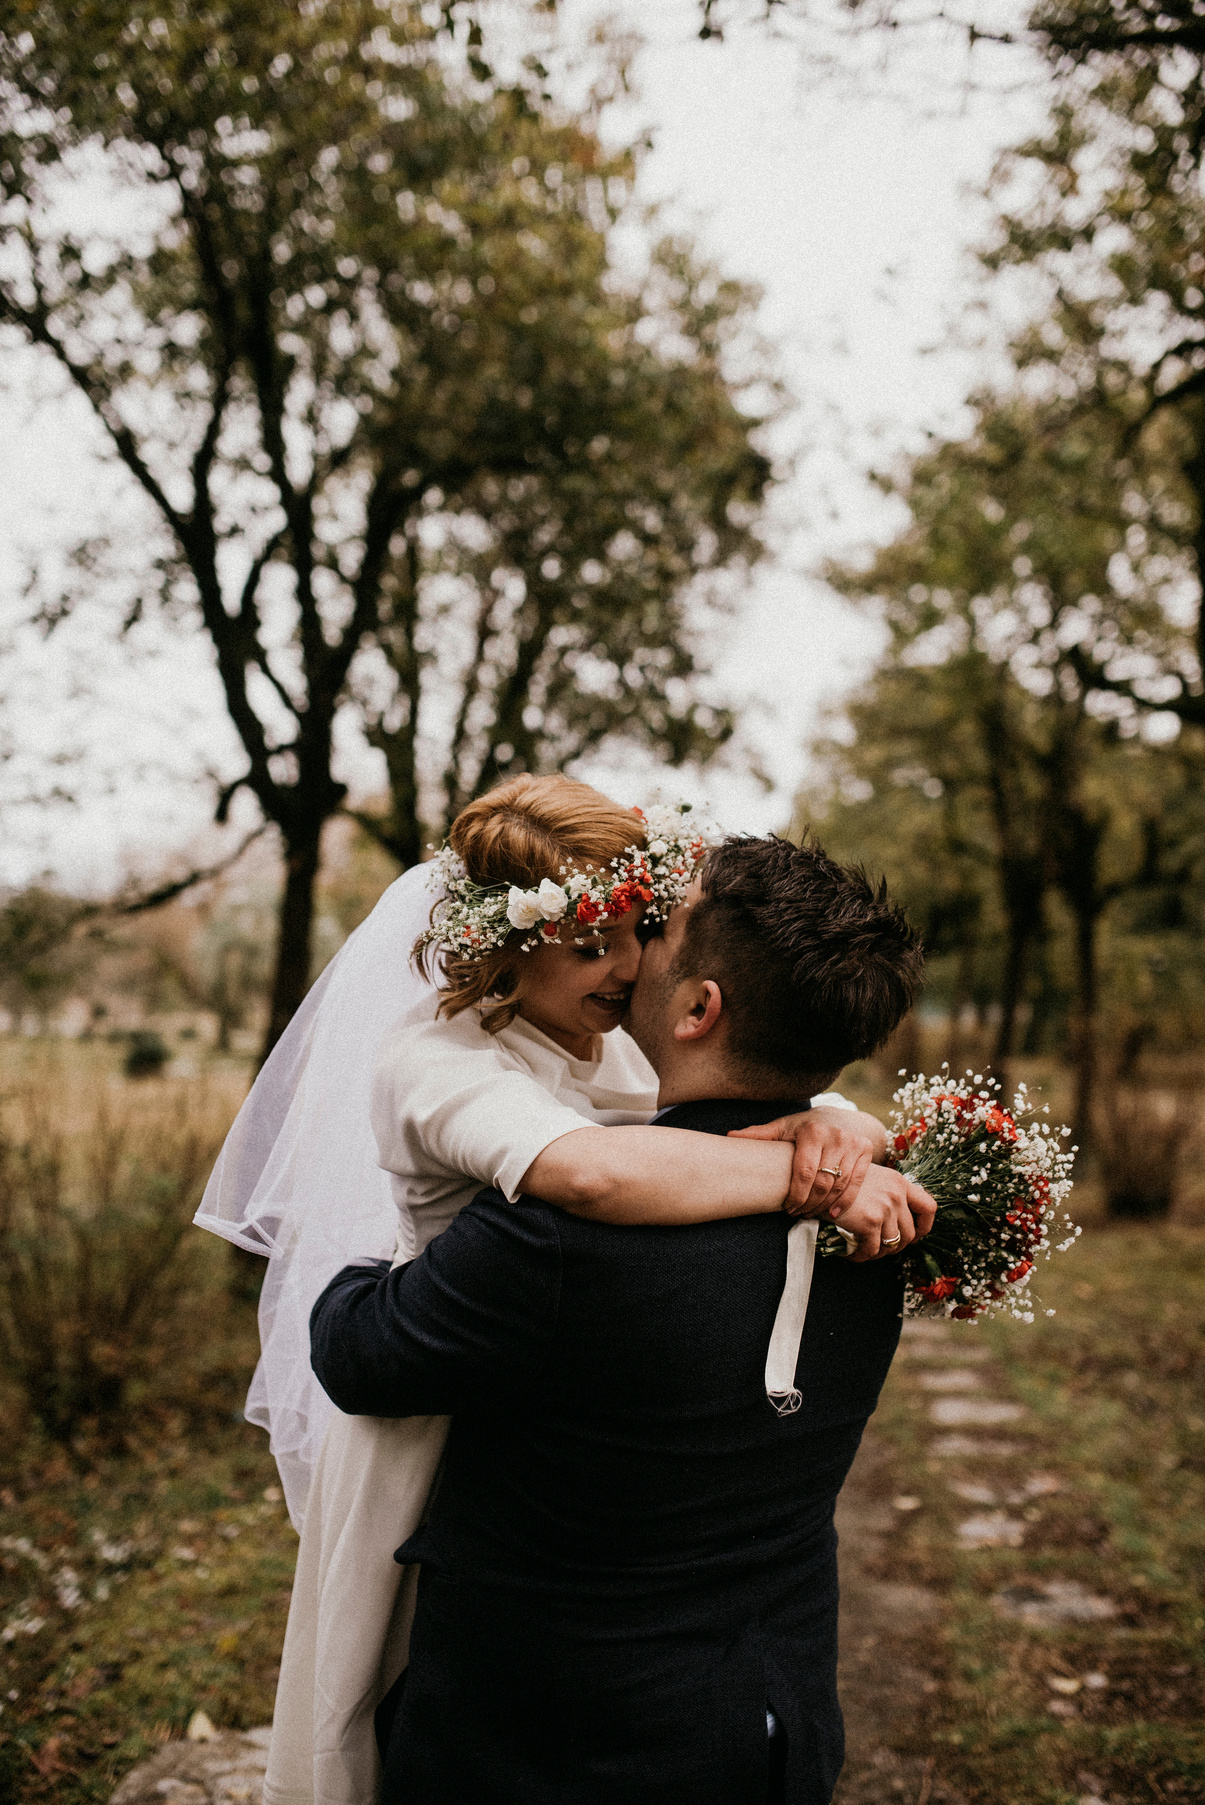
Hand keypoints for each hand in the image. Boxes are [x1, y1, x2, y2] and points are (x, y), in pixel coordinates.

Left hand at [727, 1108, 879, 1217]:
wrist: (840, 1117)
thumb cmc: (805, 1126)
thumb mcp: (783, 1128)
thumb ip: (759, 1134)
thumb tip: (729, 1137)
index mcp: (812, 1131)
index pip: (804, 1172)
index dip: (795, 1195)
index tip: (787, 1208)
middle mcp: (835, 1136)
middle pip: (822, 1182)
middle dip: (808, 1203)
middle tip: (797, 1213)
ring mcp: (853, 1143)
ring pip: (838, 1186)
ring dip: (823, 1206)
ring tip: (810, 1213)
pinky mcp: (866, 1151)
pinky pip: (855, 1184)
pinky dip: (844, 1202)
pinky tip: (832, 1213)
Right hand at [834, 1164, 936, 1260]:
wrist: (816, 1178)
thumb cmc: (837, 1179)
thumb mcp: (868, 1176)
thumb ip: (885, 1192)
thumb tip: (893, 1218)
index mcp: (898, 1182)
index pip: (929, 1207)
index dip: (924, 1226)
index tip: (913, 1235)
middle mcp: (896, 1193)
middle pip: (909, 1233)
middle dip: (895, 1246)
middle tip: (879, 1248)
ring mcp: (885, 1208)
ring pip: (891, 1245)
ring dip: (878, 1253)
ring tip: (862, 1251)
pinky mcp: (870, 1221)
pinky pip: (872, 1250)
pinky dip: (861, 1256)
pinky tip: (850, 1253)